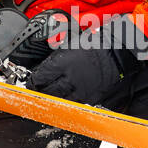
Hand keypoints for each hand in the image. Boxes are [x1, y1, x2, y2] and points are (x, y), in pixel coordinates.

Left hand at [27, 16, 141, 104]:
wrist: (117, 53)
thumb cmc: (96, 45)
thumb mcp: (71, 44)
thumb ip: (56, 56)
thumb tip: (45, 65)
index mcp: (63, 63)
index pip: (41, 77)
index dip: (33, 81)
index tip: (31, 82)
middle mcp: (70, 78)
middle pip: (48, 91)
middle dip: (40, 92)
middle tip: (36, 91)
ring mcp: (80, 90)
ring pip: (59, 100)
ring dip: (51, 99)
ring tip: (47, 97)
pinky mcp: (90, 97)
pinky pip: (74, 103)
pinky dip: (67, 102)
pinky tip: (63, 100)